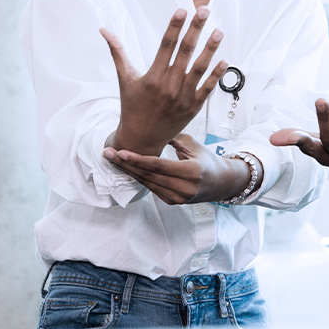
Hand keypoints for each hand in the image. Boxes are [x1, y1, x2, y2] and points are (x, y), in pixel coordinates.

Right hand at [100, 7, 226, 156]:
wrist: (141, 139)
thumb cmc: (131, 105)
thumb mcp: (125, 78)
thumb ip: (117, 52)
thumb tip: (103, 29)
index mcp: (152, 77)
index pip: (165, 46)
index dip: (174, 27)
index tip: (182, 10)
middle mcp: (168, 86)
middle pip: (184, 52)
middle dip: (195, 30)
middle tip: (204, 11)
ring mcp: (182, 97)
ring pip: (199, 69)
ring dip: (210, 49)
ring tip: (218, 31)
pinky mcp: (193, 108)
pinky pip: (207, 89)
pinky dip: (216, 76)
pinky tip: (225, 61)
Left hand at [103, 135, 248, 203]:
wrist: (222, 183)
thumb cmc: (207, 159)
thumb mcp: (192, 144)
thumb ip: (171, 137)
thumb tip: (148, 127)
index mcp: (191, 171)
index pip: (158, 165)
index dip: (137, 159)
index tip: (119, 152)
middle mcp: (184, 188)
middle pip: (148, 176)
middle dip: (125, 165)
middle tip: (107, 154)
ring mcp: (179, 198)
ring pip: (147, 184)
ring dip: (128, 172)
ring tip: (112, 160)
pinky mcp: (173, 202)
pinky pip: (152, 189)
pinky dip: (139, 178)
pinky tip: (127, 169)